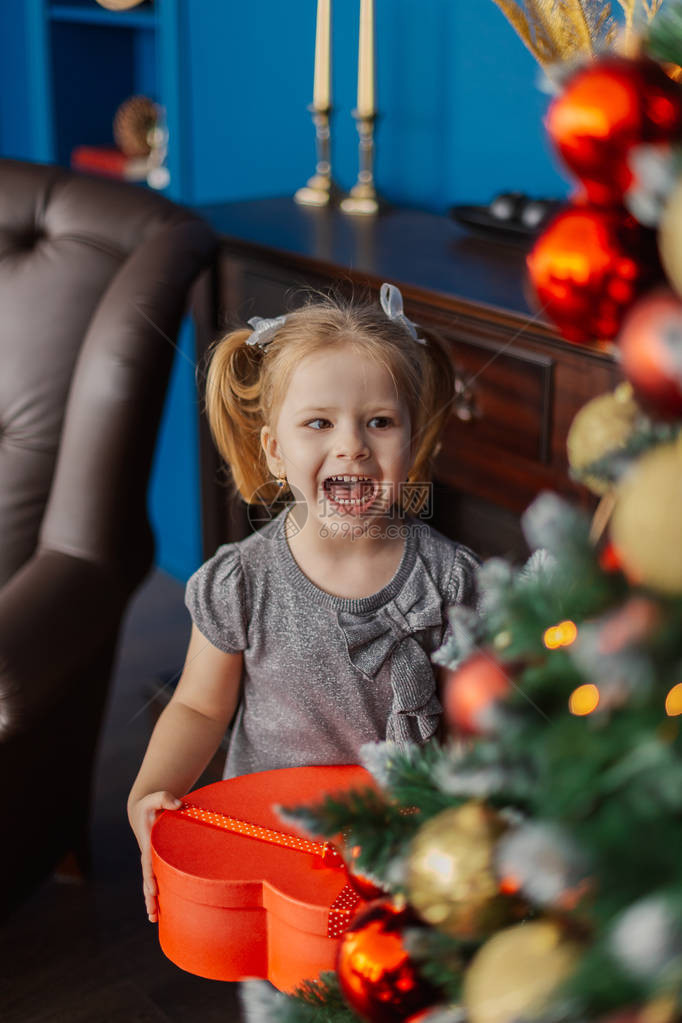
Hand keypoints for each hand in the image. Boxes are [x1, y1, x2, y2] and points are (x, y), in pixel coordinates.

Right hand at [128, 791, 181, 922]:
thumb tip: (178, 805)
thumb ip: (165, 798)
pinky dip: (157, 895)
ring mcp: (152, 861)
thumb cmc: (151, 804)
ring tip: (154, 918)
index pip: (149, 863)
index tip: (153, 890)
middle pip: (148, 879)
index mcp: (148, 843)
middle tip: (153, 912)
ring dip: (151, 901)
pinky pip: (157, 881)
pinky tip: (159, 911)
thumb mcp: (156, 797)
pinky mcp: (157, 863)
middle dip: (150, 896)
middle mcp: (148, 855)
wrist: (144, 810)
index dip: (151, 876)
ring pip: (150, 884)